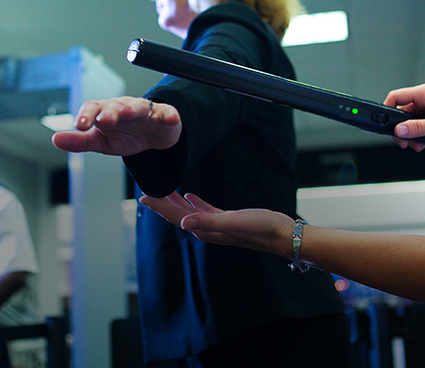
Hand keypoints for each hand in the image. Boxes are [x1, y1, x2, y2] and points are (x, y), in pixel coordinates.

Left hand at [52, 96, 181, 155]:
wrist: (153, 136)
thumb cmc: (125, 135)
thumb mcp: (101, 142)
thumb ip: (79, 141)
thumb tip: (55, 139)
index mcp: (105, 112)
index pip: (93, 108)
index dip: (86, 115)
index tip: (80, 126)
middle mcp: (123, 107)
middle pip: (115, 106)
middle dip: (109, 112)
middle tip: (103, 120)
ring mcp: (145, 110)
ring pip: (138, 106)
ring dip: (133, 109)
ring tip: (128, 114)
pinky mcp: (165, 115)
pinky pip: (167, 113)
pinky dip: (168, 115)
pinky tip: (168, 118)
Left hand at [140, 192, 293, 255]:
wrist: (282, 234)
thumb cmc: (260, 229)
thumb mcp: (232, 221)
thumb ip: (207, 221)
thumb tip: (182, 223)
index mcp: (205, 230)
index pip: (175, 216)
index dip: (158, 206)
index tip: (142, 196)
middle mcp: (207, 229)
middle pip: (177, 215)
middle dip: (161, 204)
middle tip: (146, 190)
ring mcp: (217, 225)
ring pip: (188, 213)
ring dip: (175, 203)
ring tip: (163, 191)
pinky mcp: (227, 219)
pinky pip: (204, 211)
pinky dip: (194, 204)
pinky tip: (189, 195)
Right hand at [384, 83, 424, 151]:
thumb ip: (417, 128)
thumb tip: (398, 130)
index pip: (396, 97)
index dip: (387, 110)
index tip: (385, 125)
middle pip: (401, 112)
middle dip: (401, 129)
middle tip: (404, 141)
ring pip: (410, 121)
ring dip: (410, 134)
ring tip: (417, 145)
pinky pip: (419, 125)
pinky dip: (419, 135)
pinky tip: (424, 143)